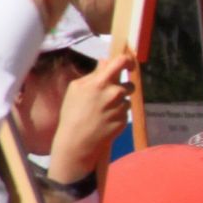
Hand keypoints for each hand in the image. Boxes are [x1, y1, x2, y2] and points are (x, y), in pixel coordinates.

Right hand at [47, 53, 133, 184]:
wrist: (77, 141)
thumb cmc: (72, 112)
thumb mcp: (76, 88)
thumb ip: (93, 74)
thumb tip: (105, 61)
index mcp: (101, 82)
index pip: (121, 62)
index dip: (128, 60)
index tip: (128, 64)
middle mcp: (115, 93)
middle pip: (129, 84)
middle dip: (122, 87)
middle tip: (109, 96)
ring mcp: (121, 107)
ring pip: (127, 99)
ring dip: (120, 101)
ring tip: (104, 110)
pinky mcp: (125, 119)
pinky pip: (125, 112)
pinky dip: (118, 113)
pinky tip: (105, 120)